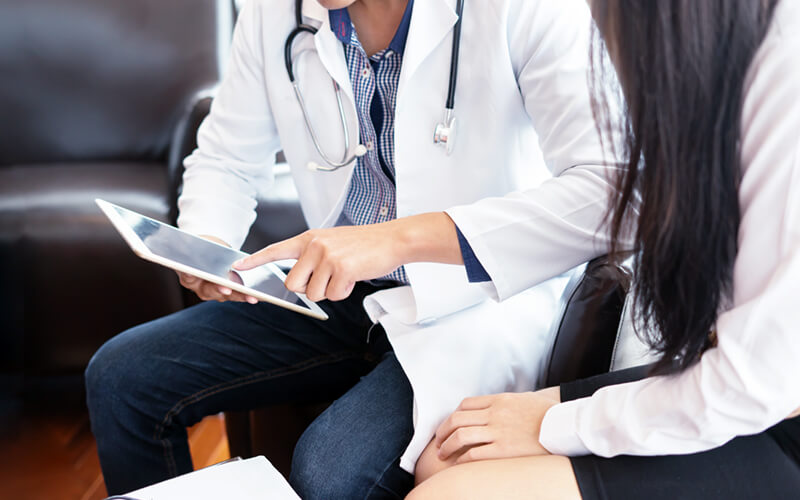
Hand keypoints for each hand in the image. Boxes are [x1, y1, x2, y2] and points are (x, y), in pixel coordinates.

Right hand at [177, 235, 257, 303]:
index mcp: (188, 275)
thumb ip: (194, 247)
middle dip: (219, 289)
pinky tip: (259, 294)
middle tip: (226, 289)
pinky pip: (238, 295)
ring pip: (226, 296)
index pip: (188, 275)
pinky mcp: (228, 294)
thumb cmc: (204, 248)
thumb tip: (188, 243)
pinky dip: (248, 295)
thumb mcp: (199, 245)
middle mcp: (199, 288)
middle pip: (208, 290)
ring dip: (239, 296)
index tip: (195, 274)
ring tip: (251, 296)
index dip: (190, 275)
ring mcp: (214, 293)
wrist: (212, 254)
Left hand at [233, 224, 402, 301]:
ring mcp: (327, 257)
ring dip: (330, 291)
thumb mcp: (332, 242)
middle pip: (292, 284)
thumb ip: (313, 256)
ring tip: (345, 274)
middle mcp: (314, 246)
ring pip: (313, 293)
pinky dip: (344, 292)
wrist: (391, 240)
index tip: (238, 267)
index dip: (255, 260)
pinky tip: (354, 277)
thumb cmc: (363, 244)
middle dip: (309, 289)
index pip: (276, 250)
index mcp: (309, 238)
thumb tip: (299, 280)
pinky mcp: (342, 269)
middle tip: (328, 279)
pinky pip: (333, 295)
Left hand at [434, 387, 560, 464]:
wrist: (565, 426)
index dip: (454, 415)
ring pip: (460, 436)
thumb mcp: (527, 398)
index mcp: (500, 400)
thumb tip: (502, 405)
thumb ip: (510, 402)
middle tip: (439, 440)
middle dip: (443, 431)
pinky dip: (461, 459)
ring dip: (447, 445)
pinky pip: (473, 454)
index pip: (466, 404)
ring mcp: (498, 431)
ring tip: (442, 454)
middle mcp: (495, 414)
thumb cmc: (551, 414)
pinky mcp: (503, 450)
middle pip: (457, 419)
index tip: (450, 425)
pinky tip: (458, 463)